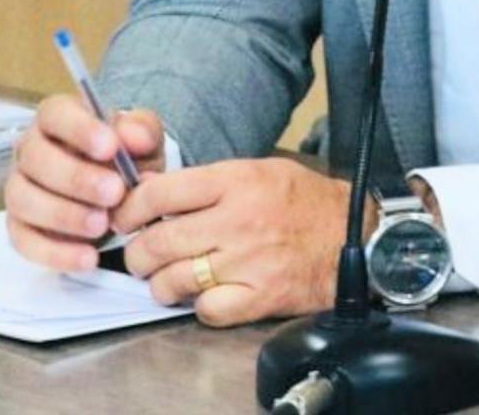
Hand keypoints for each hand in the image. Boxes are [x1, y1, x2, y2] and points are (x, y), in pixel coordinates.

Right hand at [5, 94, 163, 272]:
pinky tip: (88, 257)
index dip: (79, 129)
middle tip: (115, 193)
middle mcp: (32, 150)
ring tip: (102, 226)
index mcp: (59, 118)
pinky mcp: (20, 227)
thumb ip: (142, 132)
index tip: (111, 148)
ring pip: (24, 200)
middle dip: (76, 178)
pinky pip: (25, 241)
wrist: (124, 192)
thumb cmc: (129, 156)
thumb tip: (134, 137)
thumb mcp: (144, 141)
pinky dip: (56, 252)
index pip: (55, 113)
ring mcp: (22, 189)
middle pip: (36, 158)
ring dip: (63, 215)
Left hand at [113, 157, 366, 326]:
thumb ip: (210, 181)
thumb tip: (156, 191)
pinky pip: (206, 309)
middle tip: (141, 255)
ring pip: (174, 280)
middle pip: (159, 242)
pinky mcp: (259, 296)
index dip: (131, 208)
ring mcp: (248, 261)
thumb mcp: (259, 169)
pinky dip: (200, 305)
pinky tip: (207, 294)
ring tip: (167, 278)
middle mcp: (238, 220)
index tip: (126, 218)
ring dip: (161, 284)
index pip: (161, 193)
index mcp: (236, 181)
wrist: (352, 232)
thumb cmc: (304, 199)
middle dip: (138, 254)